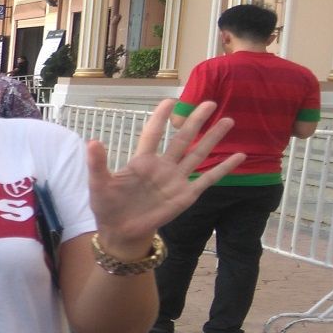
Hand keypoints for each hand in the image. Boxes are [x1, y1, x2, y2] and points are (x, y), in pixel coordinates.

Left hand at [85, 98, 242, 248]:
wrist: (120, 231)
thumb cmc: (107, 206)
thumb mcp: (99, 184)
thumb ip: (98, 164)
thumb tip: (93, 142)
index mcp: (142, 161)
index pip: (154, 133)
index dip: (162, 117)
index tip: (171, 100)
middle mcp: (163, 166)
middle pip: (182, 138)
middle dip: (195, 120)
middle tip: (210, 102)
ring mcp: (176, 180)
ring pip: (198, 153)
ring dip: (213, 137)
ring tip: (229, 120)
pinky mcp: (187, 195)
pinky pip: (208, 178)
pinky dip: (224, 167)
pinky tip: (239, 155)